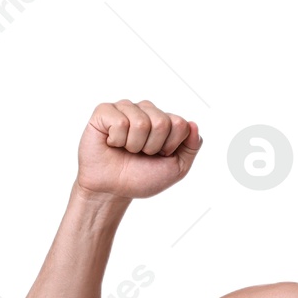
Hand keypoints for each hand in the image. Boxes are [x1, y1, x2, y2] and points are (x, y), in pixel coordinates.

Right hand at [77, 99, 201, 199]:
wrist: (113, 189)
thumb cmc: (142, 177)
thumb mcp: (177, 168)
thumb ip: (192, 147)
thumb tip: (193, 124)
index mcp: (165, 120)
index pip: (180, 124)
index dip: (170, 146)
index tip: (159, 155)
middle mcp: (146, 110)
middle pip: (162, 122)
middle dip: (152, 147)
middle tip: (140, 153)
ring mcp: (125, 108)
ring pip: (141, 123)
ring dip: (134, 145)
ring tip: (126, 149)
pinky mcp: (104, 111)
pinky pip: (119, 122)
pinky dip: (117, 140)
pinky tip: (112, 143)